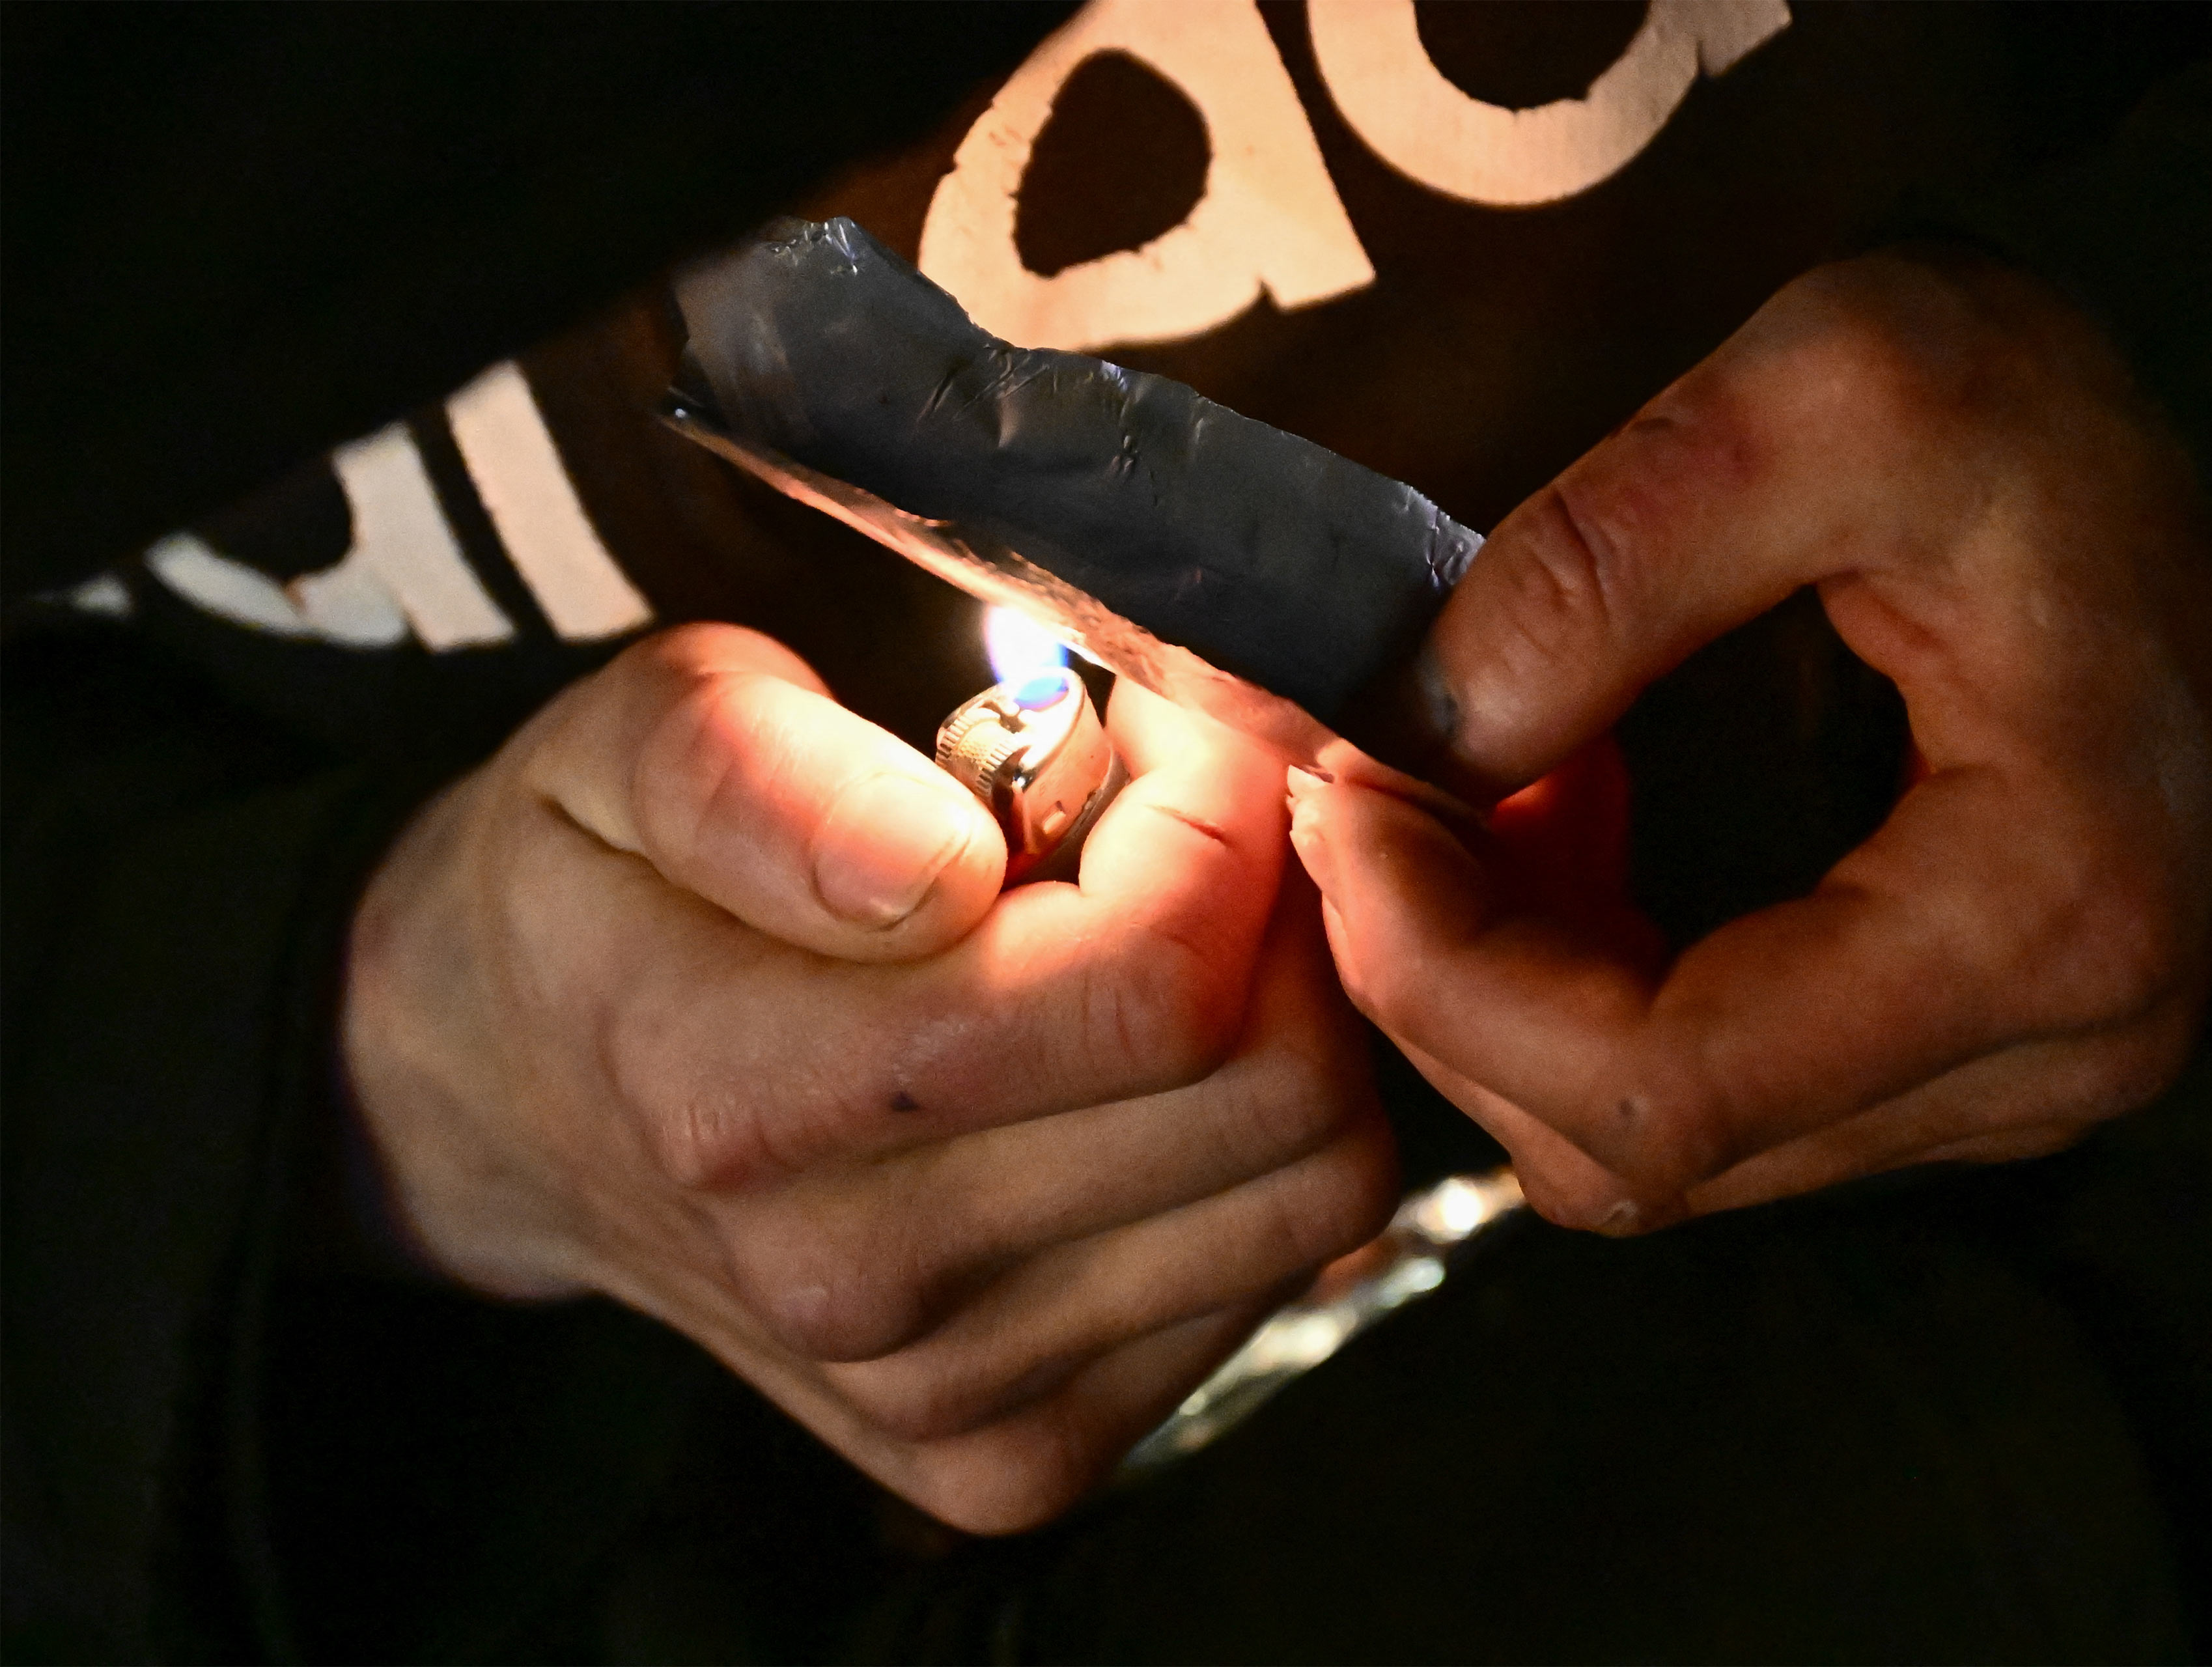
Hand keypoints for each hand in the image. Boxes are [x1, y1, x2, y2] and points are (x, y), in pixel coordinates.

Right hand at [342, 623, 1393, 1531]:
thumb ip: (762, 775)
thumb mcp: (626, 742)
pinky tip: (1135, 1074)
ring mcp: (941, 1397)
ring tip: (1159, 941)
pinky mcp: (1013, 1454)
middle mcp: (849, 1284)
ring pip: (1314, 1189)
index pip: (1149, 985)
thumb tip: (941, 869)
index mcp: (738, 1092)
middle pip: (1273, 1094)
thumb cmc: (600, 885)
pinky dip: (1255, 1151)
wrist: (512, 1099)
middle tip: (1178, 828)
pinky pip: (1278, 1275)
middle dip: (1280, 915)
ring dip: (1290, 1026)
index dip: (1219, 819)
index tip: (1165, 736)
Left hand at [1292, 250, 2211, 1232]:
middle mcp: (2044, 1057)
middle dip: (1446, 986)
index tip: (1352, 801)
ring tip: (1458, 798)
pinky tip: (1549, 837)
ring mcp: (2002, 1079)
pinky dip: (1572, 988)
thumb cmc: (2048, 415)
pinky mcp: (1947, 1058)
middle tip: (1367, 791)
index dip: (1449, 980)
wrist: (2211, 461)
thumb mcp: (1839, 386)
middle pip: (1637, 1151)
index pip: (1666, 1090)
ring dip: (1500, 990)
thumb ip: (1612, 555)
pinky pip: (1699, 1094)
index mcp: (2045, 919)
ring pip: (1648, 1145)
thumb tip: (1420, 731)